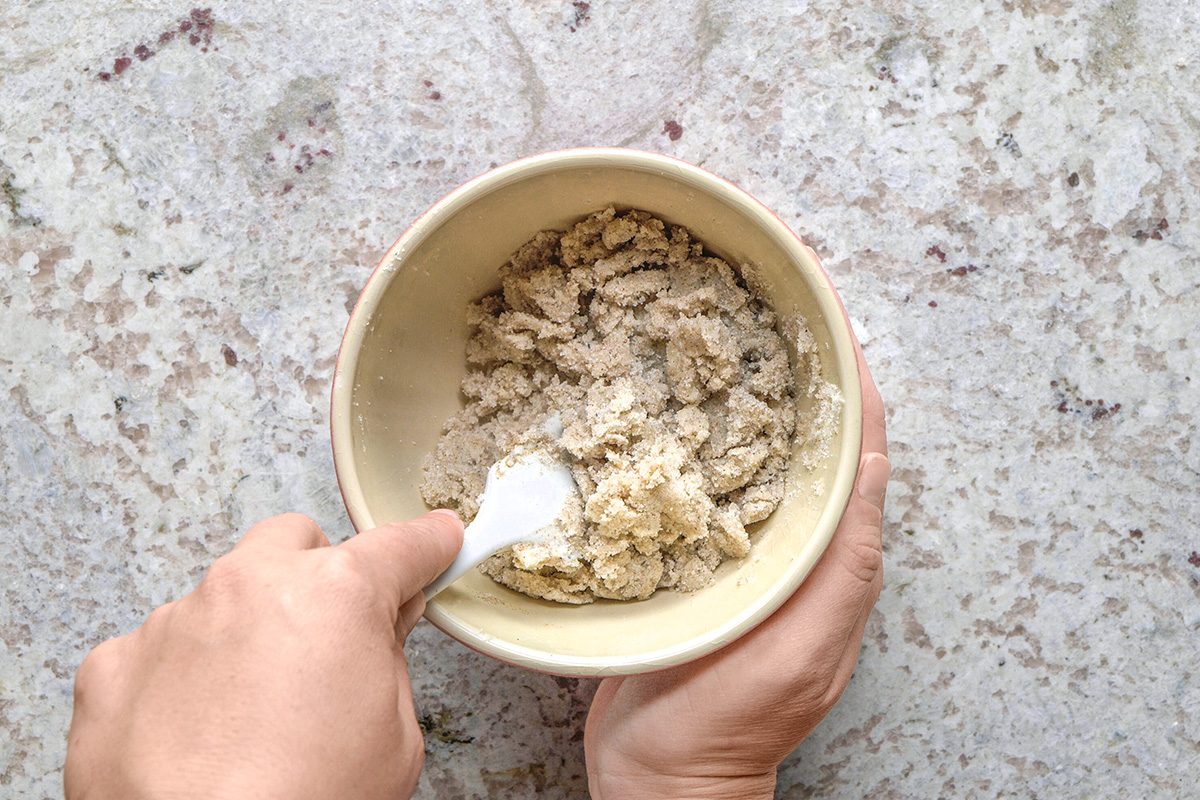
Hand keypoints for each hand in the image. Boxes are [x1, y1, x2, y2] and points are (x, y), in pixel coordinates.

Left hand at [65, 511, 463, 799]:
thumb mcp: (395, 740)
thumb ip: (386, 661)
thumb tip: (375, 633)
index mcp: (333, 595)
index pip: (397, 547)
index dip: (426, 547)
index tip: (433, 543)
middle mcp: (248, 587)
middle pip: (294, 545)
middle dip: (317, 576)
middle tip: (331, 637)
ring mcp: (174, 622)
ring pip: (225, 596)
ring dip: (247, 631)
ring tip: (255, 712)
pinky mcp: (115, 665)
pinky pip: (161, 648)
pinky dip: (183, 676)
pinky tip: (198, 732)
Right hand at [585, 339, 887, 799]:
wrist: (659, 778)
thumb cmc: (724, 722)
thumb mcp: (796, 648)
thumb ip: (841, 566)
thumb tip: (878, 465)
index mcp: (832, 557)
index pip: (855, 445)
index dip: (846, 374)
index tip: (822, 305)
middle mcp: (795, 544)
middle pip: (805, 436)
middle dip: (792, 366)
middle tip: (758, 294)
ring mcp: (747, 551)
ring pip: (754, 451)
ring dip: (743, 391)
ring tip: (712, 329)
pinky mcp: (697, 559)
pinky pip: (706, 481)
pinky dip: (697, 434)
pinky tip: (665, 405)